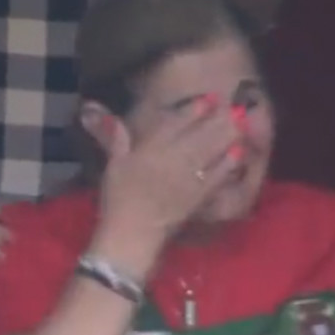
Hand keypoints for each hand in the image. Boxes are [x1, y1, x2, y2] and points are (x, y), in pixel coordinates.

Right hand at [94, 97, 241, 273]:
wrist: (131, 235)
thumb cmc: (118, 199)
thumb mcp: (113, 164)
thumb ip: (113, 136)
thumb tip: (91, 108)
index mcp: (149, 148)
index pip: (174, 123)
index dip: (194, 109)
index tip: (210, 99)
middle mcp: (172, 158)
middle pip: (199, 134)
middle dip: (219, 120)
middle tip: (237, 107)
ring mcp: (187, 178)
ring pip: (211, 151)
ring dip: (228, 136)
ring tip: (243, 123)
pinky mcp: (198, 197)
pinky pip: (217, 176)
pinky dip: (229, 164)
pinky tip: (240, 154)